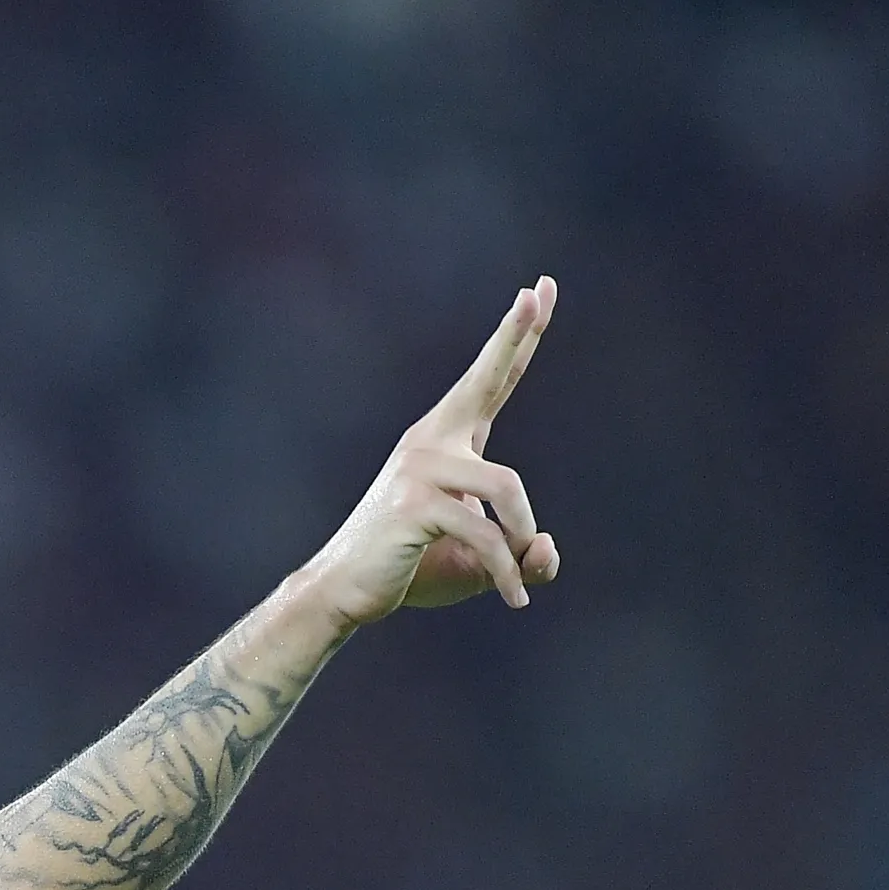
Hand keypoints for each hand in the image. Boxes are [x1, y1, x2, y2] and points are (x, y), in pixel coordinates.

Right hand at [299, 276, 561, 632]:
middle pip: (484, 380)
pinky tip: (514, 599)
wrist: (344, 594)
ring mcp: (418, 469)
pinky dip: (505, 571)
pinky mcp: (413, 503)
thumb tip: (544, 550)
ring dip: (520, 538)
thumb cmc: (412, 572)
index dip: (516, 338)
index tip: (538, 290)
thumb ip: (523, 557)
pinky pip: (486, 533)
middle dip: (513, 335)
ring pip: (506, 489)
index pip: (490, 382)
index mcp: (447, 444)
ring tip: (518, 576)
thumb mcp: (483, 565)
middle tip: (535, 290)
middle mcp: (431, 444)